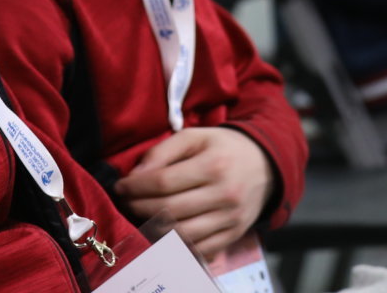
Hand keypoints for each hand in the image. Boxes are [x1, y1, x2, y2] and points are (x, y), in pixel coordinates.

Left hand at [115, 126, 274, 260]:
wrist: (265, 165)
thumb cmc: (223, 148)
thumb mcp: (196, 137)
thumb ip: (164, 151)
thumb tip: (136, 175)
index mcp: (214, 164)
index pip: (164, 181)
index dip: (136, 187)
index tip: (121, 186)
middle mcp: (225, 194)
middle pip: (169, 210)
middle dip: (139, 207)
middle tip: (126, 202)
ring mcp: (230, 218)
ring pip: (182, 234)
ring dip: (153, 229)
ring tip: (141, 217)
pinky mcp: (233, 235)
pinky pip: (199, 249)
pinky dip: (176, 245)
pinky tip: (163, 232)